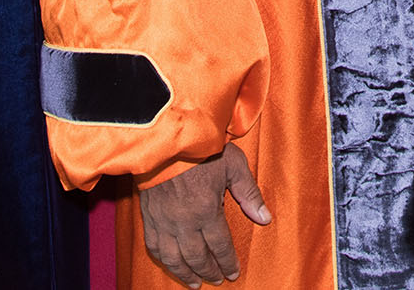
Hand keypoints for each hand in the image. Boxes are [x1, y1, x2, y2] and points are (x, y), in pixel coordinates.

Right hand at [138, 145, 270, 287]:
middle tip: (216, 280)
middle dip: (209, 272)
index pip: (220, 246)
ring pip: (174, 258)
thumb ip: (249, 194)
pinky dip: (163, 259)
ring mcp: (163, 221)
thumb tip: (264, 218)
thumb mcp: (234, 165)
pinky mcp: (148, 216)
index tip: (233, 274)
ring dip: (185, 273)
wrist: (166, 138)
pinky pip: (153, 246)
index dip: (227, 262)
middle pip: (197, 257)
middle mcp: (184, 221)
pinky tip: (171, 264)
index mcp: (206, 210)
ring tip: (195, 283)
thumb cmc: (202, 149)